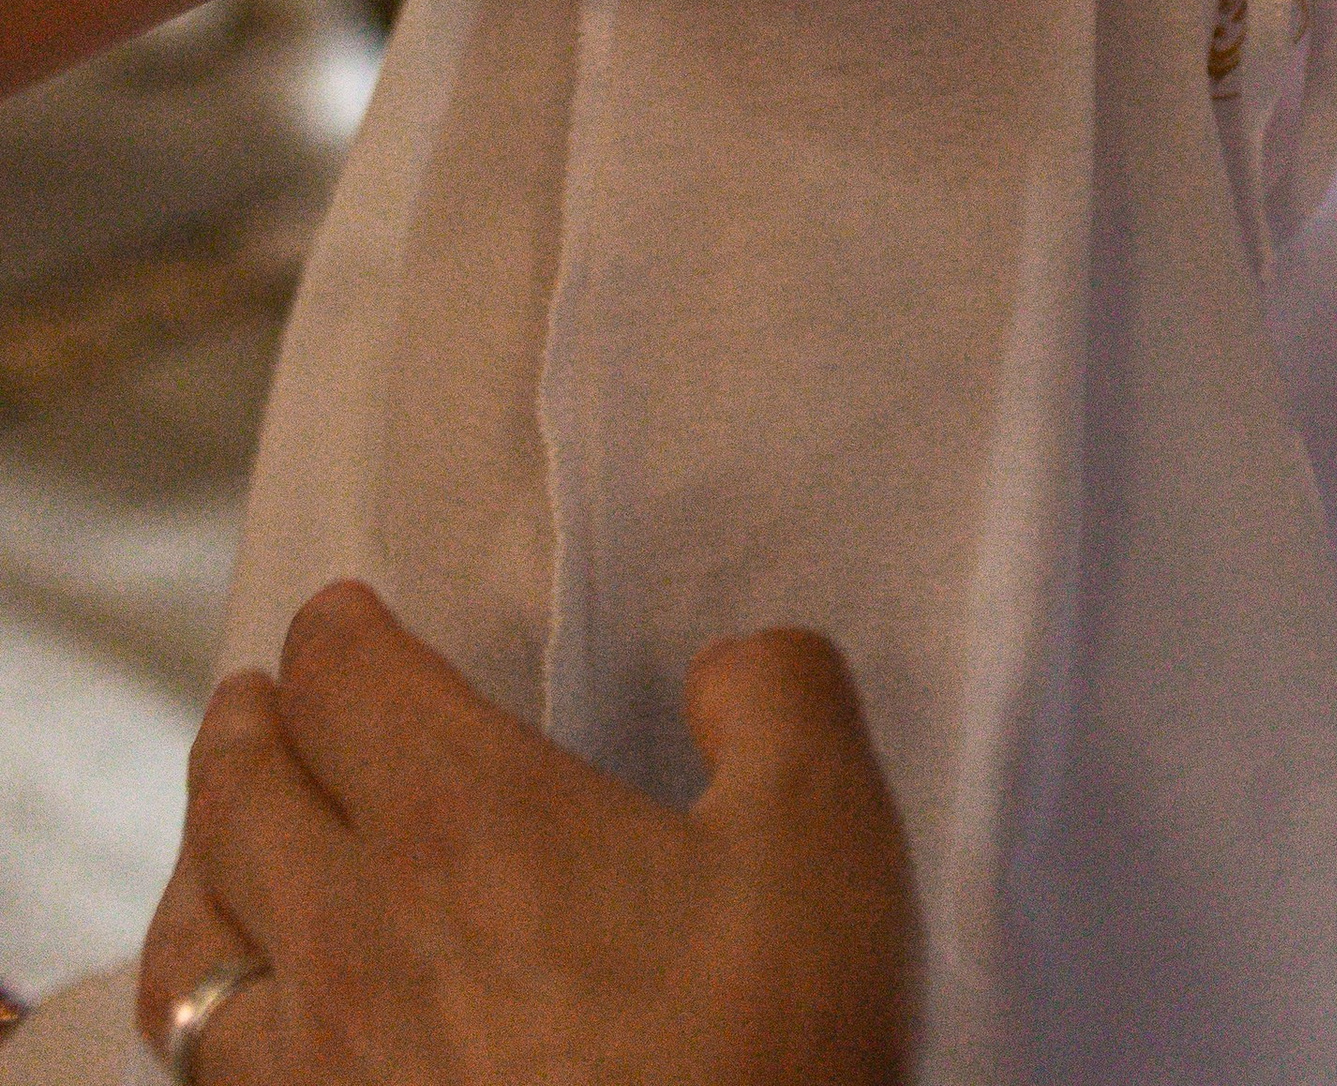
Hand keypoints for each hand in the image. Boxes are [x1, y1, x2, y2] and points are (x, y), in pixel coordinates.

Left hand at [138, 582, 911, 1085]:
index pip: (340, 679)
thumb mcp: (823, 838)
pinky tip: (250, 1016)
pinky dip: (207, 1008)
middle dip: (248, 726)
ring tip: (222, 847)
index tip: (347, 619)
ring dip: (200, 868)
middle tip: (260, 702)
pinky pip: (205, 1070)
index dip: (339, 630)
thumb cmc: (755, 1049)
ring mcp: (312, 1070)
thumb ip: (777, 699)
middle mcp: (350, 934)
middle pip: (237, 792)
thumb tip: (727, 668)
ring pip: (189, 944)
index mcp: (460, 820)